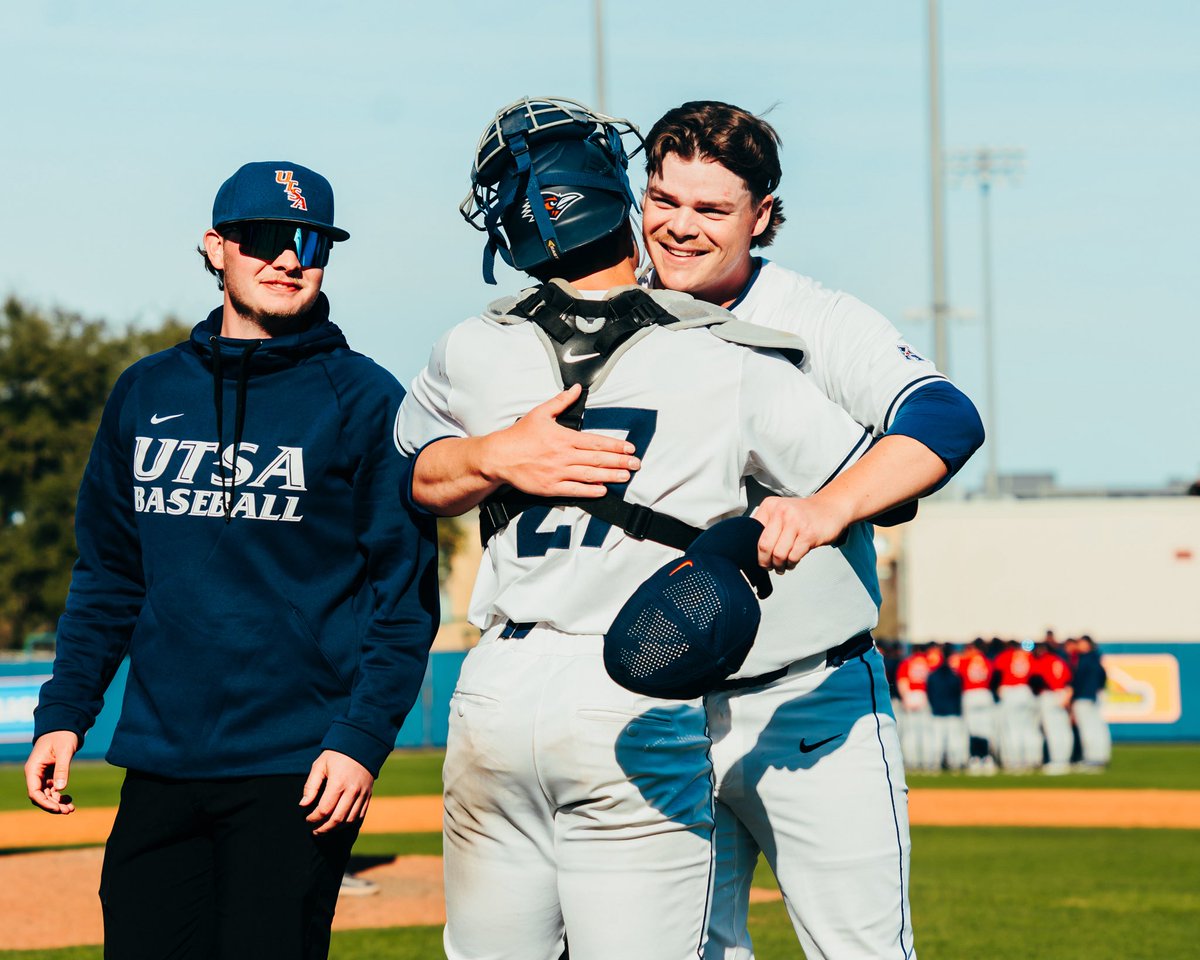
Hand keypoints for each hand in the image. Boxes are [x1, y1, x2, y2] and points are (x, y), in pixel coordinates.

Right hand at [26, 731, 79, 813]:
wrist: (65, 726)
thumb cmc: (63, 736)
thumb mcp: (64, 751)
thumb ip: (62, 769)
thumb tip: (60, 788)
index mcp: (33, 768)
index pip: (34, 792)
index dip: (44, 802)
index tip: (57, 808)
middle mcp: (35, 774)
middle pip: (40, 796)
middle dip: (52, 805)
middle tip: (68, 811)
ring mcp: (42, 775)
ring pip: (46, 795)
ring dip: (57, 803)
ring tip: (71, 809)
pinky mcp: (50, 775)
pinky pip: (52, 790)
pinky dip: (59, 796)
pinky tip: (69, 800)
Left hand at [300, 750, 373, 834]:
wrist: (361, 745)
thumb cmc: (337, 755)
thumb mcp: (320, 765)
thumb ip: (311, 786)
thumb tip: (303, 805)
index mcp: (338, 783)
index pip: (324, 810)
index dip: (313, 818)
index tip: (307, 818)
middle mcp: (352, 791)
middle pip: (337, 819)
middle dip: (324, 828)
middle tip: (315, 830)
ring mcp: (362, 794)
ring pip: (349, 820)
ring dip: (336, 828)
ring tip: (326, 828)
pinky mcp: (368, 795)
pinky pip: (360, 815)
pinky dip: (349, 823)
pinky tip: (340, 823)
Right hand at [484, 384, 639, 497]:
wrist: (499, 456)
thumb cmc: (520, 435)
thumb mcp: (540, 413)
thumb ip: (561, 401)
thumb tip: (577, 388)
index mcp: (564, 437)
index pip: (596, 442)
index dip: (615, 446)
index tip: (629, 448)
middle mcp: (563, 455)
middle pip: (597, 460)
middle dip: (620, 462)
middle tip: (636, 464)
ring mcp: (557, 473)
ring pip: (590, 475)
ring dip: (610, 476)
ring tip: (626, 477)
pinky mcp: (550, 487)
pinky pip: (574, 490)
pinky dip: (590, 491)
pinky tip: (603, 490)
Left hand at [752, 495, 851, 571]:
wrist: (831, 508)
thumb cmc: (804, 515)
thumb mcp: (782, 512)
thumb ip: (767, 526)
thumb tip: (753, 551)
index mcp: (770, 506)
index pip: (753, 533)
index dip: (754, 549)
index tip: (759, 557)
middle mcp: (781, 511)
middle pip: (764, 546)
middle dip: (765, 561)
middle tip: (768, 566)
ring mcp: (795, 522)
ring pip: (779, 554)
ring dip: (779, 565)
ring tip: (782, 566)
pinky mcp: (808, 534)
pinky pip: (793, 556)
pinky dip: (791, 564)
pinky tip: (792, 562)